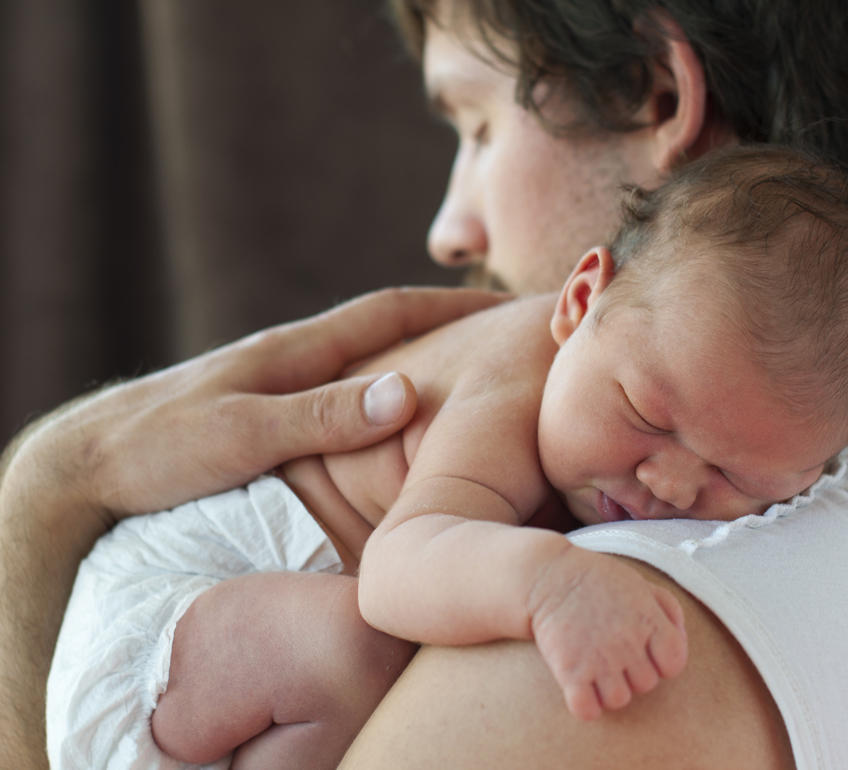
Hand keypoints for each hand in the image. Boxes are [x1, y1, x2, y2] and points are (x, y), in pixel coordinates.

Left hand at [4, 286, 505, 521]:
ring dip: (419, 365)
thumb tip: (409, 393)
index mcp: (297, 351)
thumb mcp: (241, 432)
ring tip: (467, 384)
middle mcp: (296, 359)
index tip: (510, 308)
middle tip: (505, 342)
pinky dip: (382, 398)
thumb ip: (321, 415)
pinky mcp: (269, 413)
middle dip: (449, 331)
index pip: (391, 312)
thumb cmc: (156, 449)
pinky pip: (344, 396)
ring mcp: (282, 384)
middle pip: (388, 331)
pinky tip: (394, 426)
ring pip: (368, 365)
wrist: (83, 468)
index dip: (453, 308)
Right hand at [529, 548, 688, 720]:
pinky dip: (584, 705)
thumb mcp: (639, 583)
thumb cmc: (596, 579)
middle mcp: (627, 642)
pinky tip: (579, 685)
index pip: (674, 663)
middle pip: (646, 684)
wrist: (548, 575)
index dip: (662, 662)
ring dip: (608, 689)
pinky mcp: (570, 671)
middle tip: (613, 653)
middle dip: (632, 672)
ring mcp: (599, 659)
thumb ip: (668, 608)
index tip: (646, 652)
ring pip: (619, 700)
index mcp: (648, 620)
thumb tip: (681, 637)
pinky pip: (587, 710)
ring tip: (596, 667)